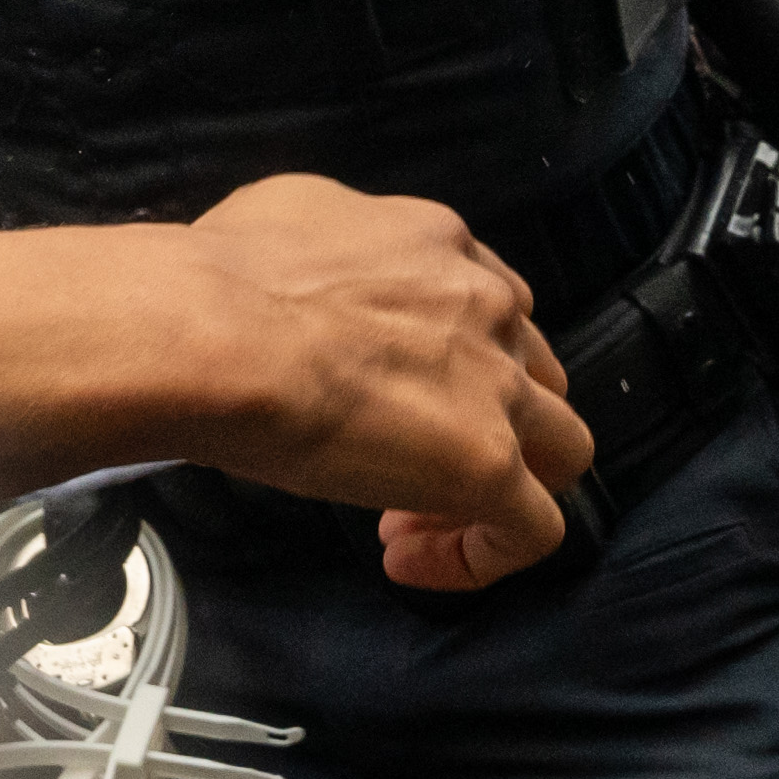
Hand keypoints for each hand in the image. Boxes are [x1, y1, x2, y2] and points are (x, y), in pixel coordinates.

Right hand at [179, 175, 585, 591]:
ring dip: (502, 484)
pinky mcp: (489, 465)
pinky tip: (416, 562)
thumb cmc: (223, 280)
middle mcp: (488, 307)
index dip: (448, 359)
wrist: (218, 332)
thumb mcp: (284, 215)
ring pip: (560, 449)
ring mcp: (498, 389)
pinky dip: (487, 554)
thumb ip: (327, 243)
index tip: (387, 393)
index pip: (484, 306)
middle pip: (533, 376)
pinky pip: (533, 530)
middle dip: (483, 419)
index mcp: (443, 244)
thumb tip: (303, 272)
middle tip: (401, 455)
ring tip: (414, 518)